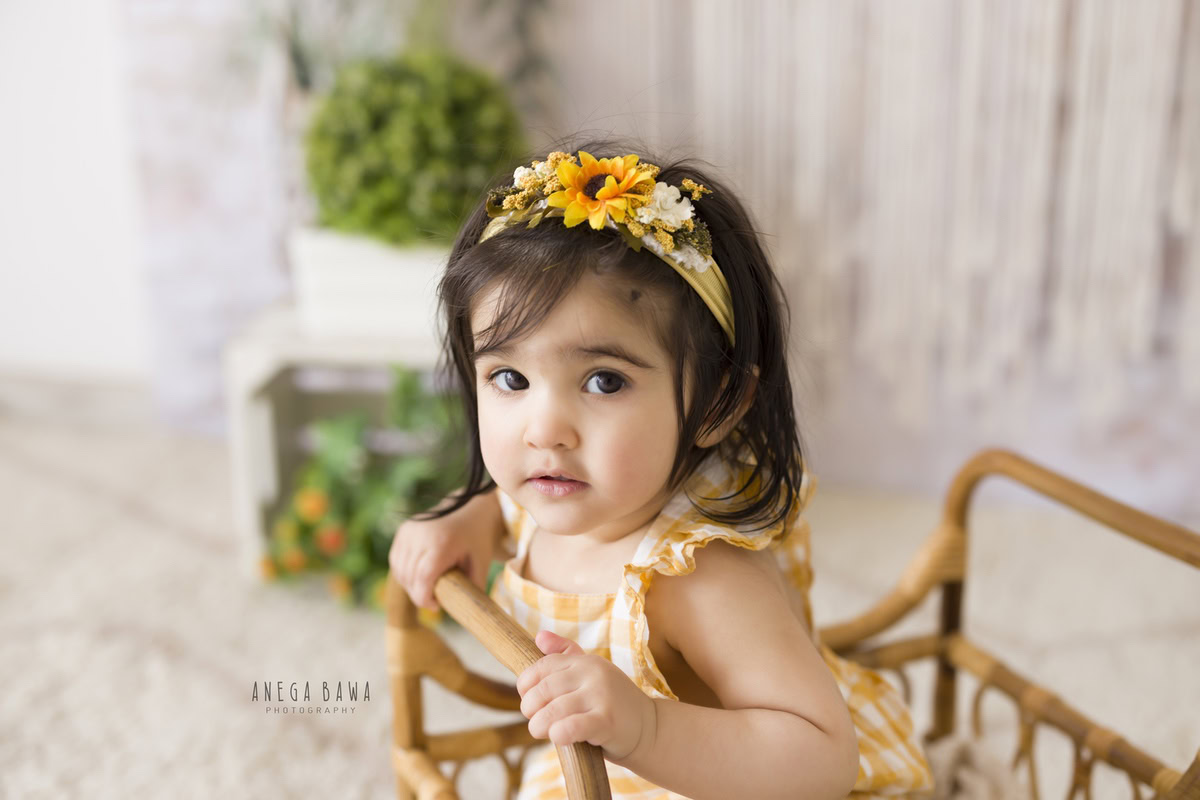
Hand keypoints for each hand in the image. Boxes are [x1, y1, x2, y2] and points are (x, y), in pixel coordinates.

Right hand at [389, 517, 493, 611]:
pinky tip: (418, 576)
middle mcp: (421, 535)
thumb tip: (467, 615)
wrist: (470, 510)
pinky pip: (396, 560)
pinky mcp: (403, 530)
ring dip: (410, 585)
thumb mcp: (481, 565)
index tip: (436, 606)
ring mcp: (409, 531)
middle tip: (433, 600)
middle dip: (419, 594)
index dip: (424, 598)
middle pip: (410, 577)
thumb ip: (473, 590)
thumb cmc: (477, 541)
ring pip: (399, 570)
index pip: (423, 578)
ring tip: (427, 588)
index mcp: (442, 543)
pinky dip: (404, 573)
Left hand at [517, 630, 656, 762]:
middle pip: (545, 688)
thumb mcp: (592, 673)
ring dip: (539, 725)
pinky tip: (558, 737)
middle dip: (530, 707)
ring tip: (540, 731)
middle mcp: (593, 674)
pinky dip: (558, 733)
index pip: (544, 666)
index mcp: (586, 662)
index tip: (527, 699)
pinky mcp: (607, 721)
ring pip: (554, 709)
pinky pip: (572, 726)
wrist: (650, 728)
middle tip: (534, 720)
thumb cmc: (613, 702)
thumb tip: (539, 636)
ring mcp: (601, 696)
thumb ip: (566, 654)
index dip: (526, 684)